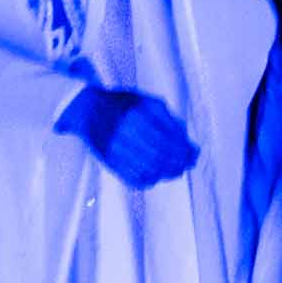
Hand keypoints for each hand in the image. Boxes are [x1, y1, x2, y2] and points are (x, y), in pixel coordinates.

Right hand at [61, 85, 194, 185]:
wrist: (87, 110)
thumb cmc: (123, 104)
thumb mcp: (148, 103)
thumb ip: (171, 122)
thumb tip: (190, 147)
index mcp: (137, 113)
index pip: (169, 140)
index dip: (185, 151)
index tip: (194, 154)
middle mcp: (125, 132)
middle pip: (160, 157)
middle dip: (179, 164)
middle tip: (187, 165)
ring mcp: (116, 149)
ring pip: (149, 171)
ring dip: (167, 173)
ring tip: (175, 170)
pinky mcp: (110, 162)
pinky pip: (135, 179)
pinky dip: (150, 180)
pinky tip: (156, 174)